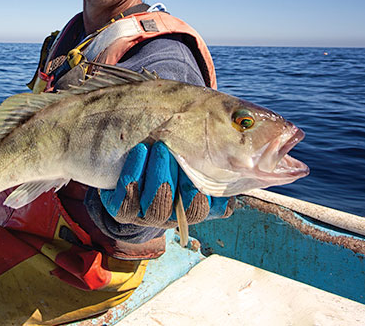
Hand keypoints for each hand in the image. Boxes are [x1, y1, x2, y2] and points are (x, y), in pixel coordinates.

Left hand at [99, 141, 233, 227]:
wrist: (124, 168)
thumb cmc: (166, 158)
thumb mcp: (191, 155)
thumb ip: (214, 155)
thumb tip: (243, 150)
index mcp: (196, 206)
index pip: (212, 206)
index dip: (208, 187)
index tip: (204, 158)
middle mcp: (174, 217)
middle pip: (188, 208)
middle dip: (182, 176)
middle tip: (173, 146)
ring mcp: (147, 217)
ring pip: (158, 204)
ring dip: (159, 172)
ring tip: (159, 146)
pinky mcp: (122, 211)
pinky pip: (127, 198)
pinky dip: (134, 172)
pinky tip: (139, 150)